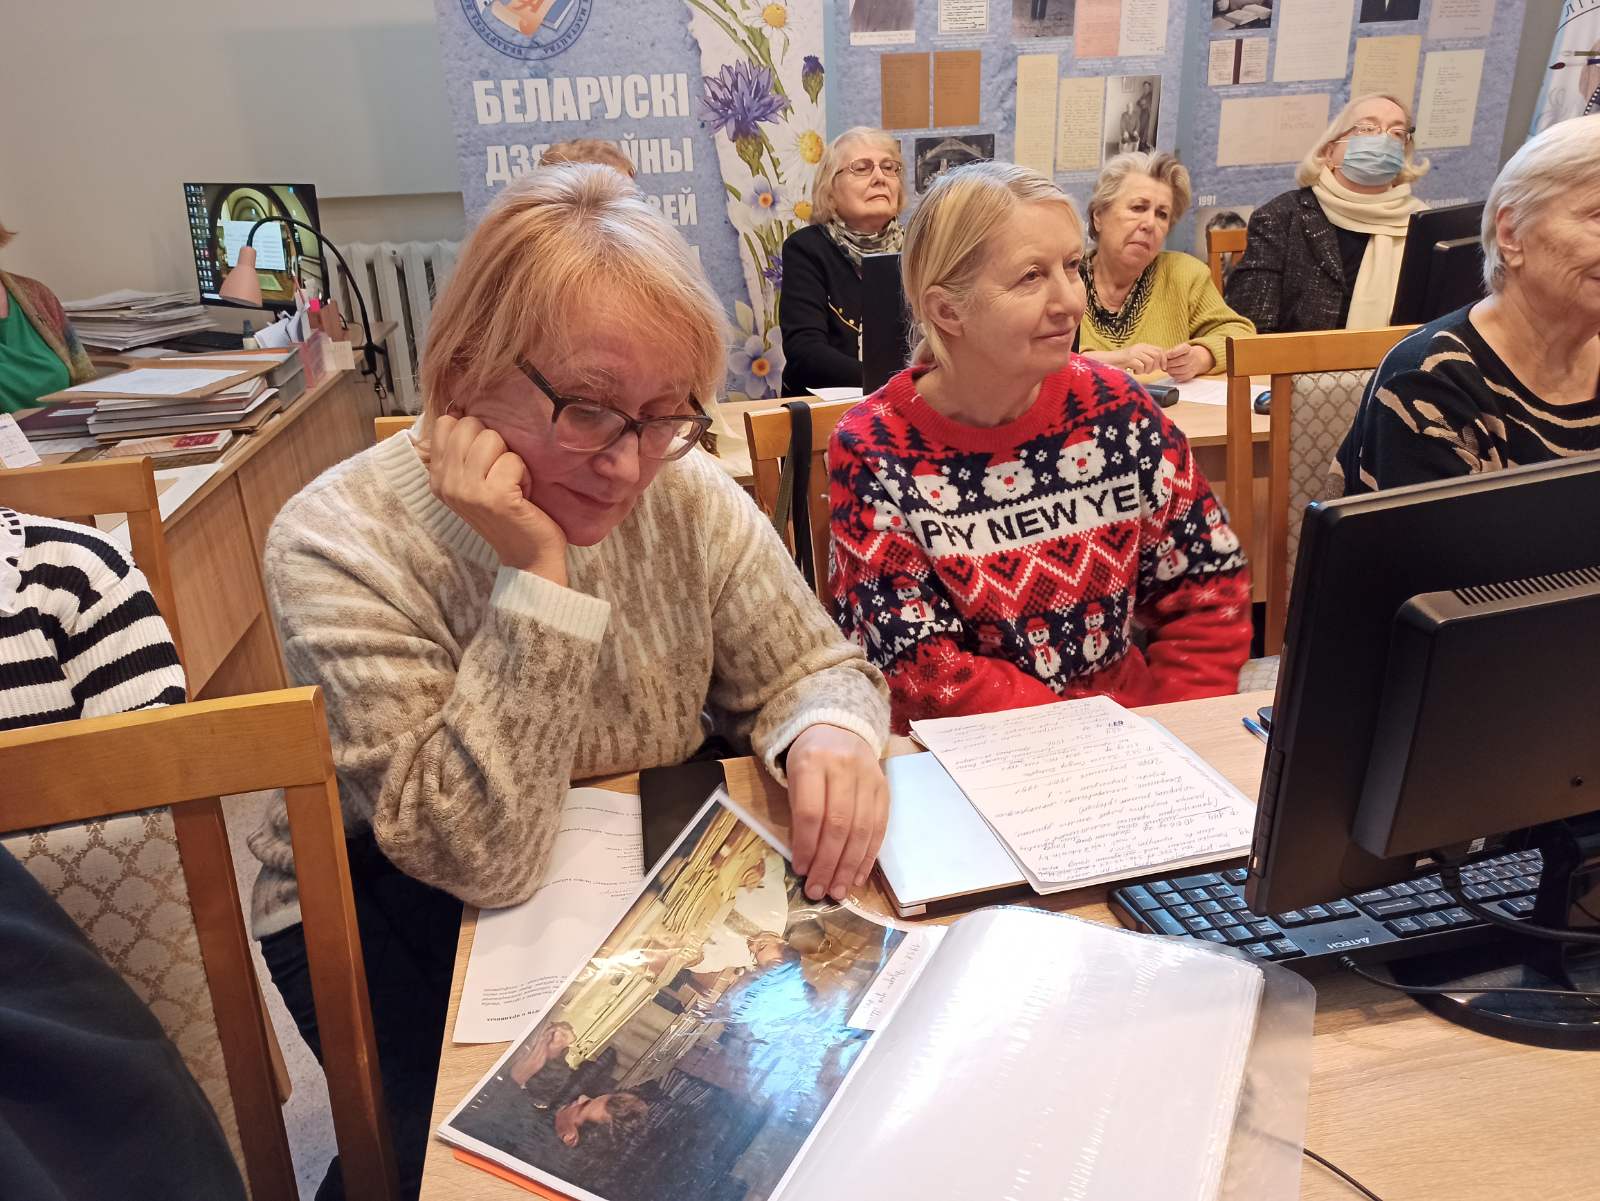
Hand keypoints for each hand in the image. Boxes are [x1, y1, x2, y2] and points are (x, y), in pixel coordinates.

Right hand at [425, 413, 567, 581]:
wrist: (528, 556)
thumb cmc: (507, 513)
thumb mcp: (474, 482)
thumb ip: (462, 451)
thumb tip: (458, 410)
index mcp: (437, 477)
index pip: (446, 424)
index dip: (474, 433)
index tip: (485, 462)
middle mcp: (446, 484)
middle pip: (469, 425)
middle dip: (494, 444)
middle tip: (501, 474)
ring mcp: (468, 491)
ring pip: (491, 438)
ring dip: (511, 459)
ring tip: (512, 484)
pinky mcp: (495, 497)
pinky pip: (513, 460)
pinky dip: (525, 474)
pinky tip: (522, 495)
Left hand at [786, 724, 888, 901]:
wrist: (839, 728)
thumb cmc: (809, 759)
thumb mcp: (793, 776)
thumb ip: (799, 812)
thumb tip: (807, 861)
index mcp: (812, 762)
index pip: (811, 812)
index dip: (806, 845)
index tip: (801, 870)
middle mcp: (844, 767)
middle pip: (839, 824)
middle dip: (829, 863)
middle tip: (819, 890)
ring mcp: (869, 777)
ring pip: (862, 829)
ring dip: (850, 866)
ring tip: (839, 890)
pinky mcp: (884, 788)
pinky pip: (879, 827)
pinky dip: (868, 855)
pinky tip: (858, 875)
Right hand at [1117, 343, 1167, 374]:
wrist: (1106, 362)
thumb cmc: (1121, 363)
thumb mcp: (1137, 358)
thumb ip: (1148, 359)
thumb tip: (1162, 365)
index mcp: (1143, 346)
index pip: (1160, 350)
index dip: (1164, 360)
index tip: (1163, 368)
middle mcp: (1139, 347)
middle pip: (1157, 355)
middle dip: (1155, 366)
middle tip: (1147, 371)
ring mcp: (1134, 352)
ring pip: (1150, 361)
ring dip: (1146, 370)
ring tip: (1139, 371)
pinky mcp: (1129, 358)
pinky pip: (1141, 366)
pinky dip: (1139, 372)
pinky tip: (1133, 372)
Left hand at [1164, 343, 1213, 382]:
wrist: (1192, 359)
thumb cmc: (1179, 355)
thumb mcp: (1173, 350)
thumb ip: (1166, 355)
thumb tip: (1162, 365)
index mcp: (1187, 348)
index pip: (1181, 349)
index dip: (1172, 353)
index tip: (1168, 355)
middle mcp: (1191, 356)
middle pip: (1179, 361)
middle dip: (1170, 364)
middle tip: (1166, 364)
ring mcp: (1193, 365)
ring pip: (1181, 370)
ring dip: (1172, 371)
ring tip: (1169, 369)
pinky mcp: (1191, 374)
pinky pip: (1183, 377)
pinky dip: (1176, 376)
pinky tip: (1173, 373)